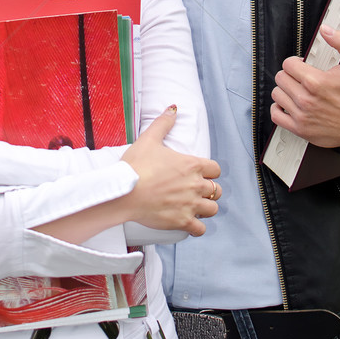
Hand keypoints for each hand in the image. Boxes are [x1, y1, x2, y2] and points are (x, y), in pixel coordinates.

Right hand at [122, 106, 221, 236]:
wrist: (123, 192)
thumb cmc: (136, 165)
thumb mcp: (149, 139)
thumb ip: (163, 123)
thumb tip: (173, 108)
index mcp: (192, 165)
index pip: (216, 169)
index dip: (209, 171)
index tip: (199, 173)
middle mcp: (196, 185)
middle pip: (216, 190)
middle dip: (207, 190)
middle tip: (194, 191)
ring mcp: (191, 205)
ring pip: (212, 209)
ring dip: (205, 208)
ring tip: (193, 206)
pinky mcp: (182, 221)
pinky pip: (201, 230)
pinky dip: (197, 227)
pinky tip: (188, 222)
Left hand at [270, 26, 339, 148]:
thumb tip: (327, 30)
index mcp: (316, 82)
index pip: (288, 64)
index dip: (296, 62)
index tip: (304, 66)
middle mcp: (306, 99)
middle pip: (281, 77)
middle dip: (291, 75)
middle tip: (302, 78)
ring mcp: (301, 115)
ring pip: (277, 94)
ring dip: (285, 91)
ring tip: (298, 90)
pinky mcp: (300, 129)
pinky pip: (275, 115)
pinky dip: (279, 109)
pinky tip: (290, 105)